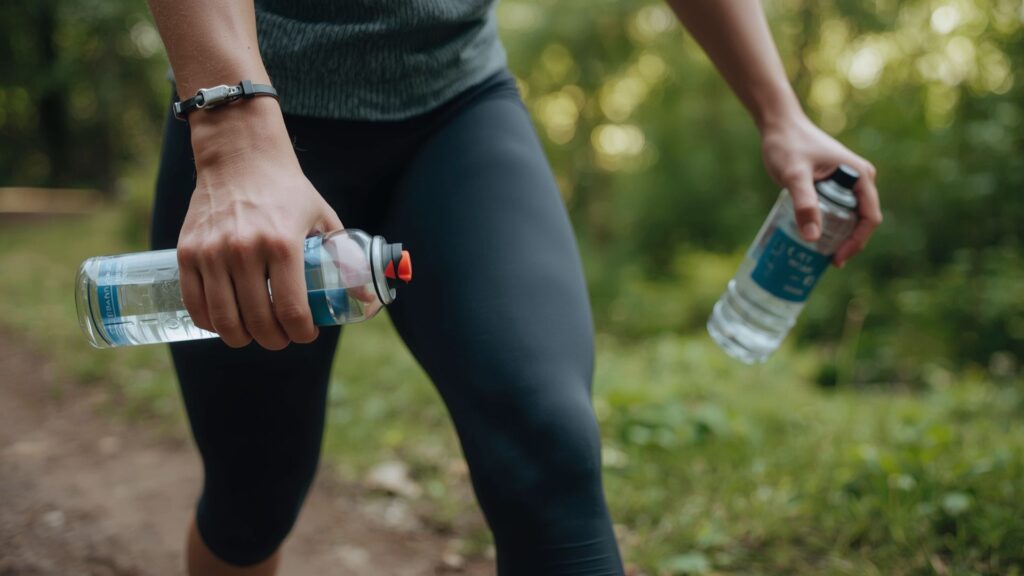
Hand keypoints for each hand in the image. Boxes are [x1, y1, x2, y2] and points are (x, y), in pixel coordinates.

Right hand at [177, 98, 342, 348]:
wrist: (240, 156)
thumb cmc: (288, 190)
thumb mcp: (323, 218)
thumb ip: (344, 256)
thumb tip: (366, 293)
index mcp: (283, 244)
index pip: (292, 310)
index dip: (301, 333)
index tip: (306, 334)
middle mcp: (244, 250)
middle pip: (258, 321)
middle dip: (275, 339)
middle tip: (282, 337)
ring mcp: (212, 252)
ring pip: (224, 320)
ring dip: (242, 337)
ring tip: (254, 334)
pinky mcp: (187, 251)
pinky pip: (195, 304)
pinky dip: (210, 323)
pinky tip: (225, 321)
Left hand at [760, 113, 881, 266]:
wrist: (779, 125)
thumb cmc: (787, 145)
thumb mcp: (794, 176)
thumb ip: (805, 203)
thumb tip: (812, 238)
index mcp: (859, 176)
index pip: (869, 218)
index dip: (856, 243)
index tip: (836, 259)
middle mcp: (859, 179)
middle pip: (861, 221)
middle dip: (847, 243)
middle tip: (824, 262)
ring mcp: (848, 181)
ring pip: (849, 216)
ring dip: (838, 236)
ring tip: (817, 254)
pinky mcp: (834, 183)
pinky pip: (838, 209)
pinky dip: (828, 224)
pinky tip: (810, 237)